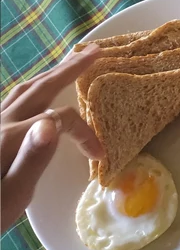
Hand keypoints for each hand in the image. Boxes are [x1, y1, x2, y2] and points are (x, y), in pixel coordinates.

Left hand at [1, 45, 104, 232]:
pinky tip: (38, 93)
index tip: (99, 156)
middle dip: (70, 68)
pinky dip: (34, 87)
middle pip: (41, 87)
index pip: (60, 120)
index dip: (85, 133)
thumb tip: (51, 126)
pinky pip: (13, 99)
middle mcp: (0, 123)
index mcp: (12, 138)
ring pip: (24, 89)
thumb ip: (32, 159)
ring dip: (51, 74)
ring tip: (72, 64)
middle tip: (95, 52)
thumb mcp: (12, 197)